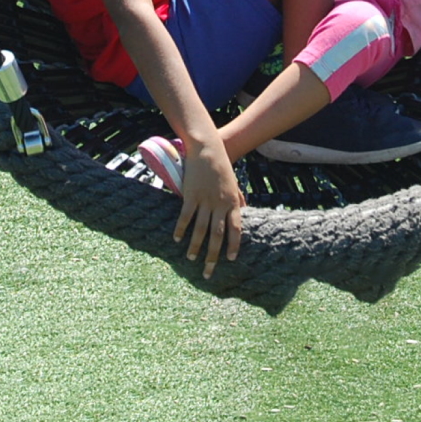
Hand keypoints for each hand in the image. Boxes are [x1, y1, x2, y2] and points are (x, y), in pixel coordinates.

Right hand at [172, 136, 244, 277]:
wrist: (208, 149)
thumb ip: (237, 198)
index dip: (233, 245)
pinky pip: (185, 216)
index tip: (230, 259)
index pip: (235, 229)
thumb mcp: (234, 183)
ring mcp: (205, 200)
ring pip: (200, 229)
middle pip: (217, 235)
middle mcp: (220, 204)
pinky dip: (181, 229)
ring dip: (195, 246)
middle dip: (213, 256)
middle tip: (209, 272)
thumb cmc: (222, 166)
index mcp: (232, 202)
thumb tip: (243, 210)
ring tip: (191, 259)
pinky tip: (177, 240)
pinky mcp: (190, 194)